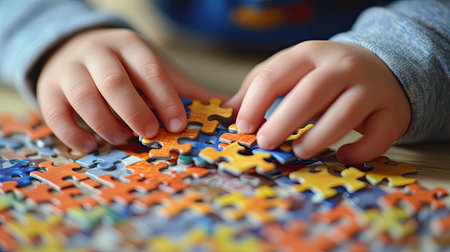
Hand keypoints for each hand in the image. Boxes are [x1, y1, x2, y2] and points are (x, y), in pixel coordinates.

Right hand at [37, 28, 224, 151]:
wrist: (76, 51)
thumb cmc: (125, 68)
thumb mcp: (153, 71)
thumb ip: (183, 90)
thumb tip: (226, 109)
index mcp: (129, 46)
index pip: (150, 70)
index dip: (165, 98)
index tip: (178, 124)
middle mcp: (97, 53)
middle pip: (114, 82)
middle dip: (135, 111)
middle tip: (150, 134)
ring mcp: (69, 70)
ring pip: (84, 96)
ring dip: (105, 123)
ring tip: (123, 139)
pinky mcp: (48, 90)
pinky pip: (55, 113)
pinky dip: (71, 133)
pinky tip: (89, 146)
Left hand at [225, 41, 410, 163]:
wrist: (381, 67)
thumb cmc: (325, 75)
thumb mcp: (293, 70)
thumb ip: (261, 85)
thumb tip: (229, 109)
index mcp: (310, 53)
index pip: (275, 74)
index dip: (255, 103)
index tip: (243, 127)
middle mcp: (342, 66)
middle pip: (311, 93)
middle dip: (284, 121)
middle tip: (265, 143)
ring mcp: (370, 87)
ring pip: (345, 113)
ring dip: (318, 137)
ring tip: (299, 151)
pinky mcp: (392, 111)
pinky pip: (378, 136)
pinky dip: (360, 151)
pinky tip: (342, 156)